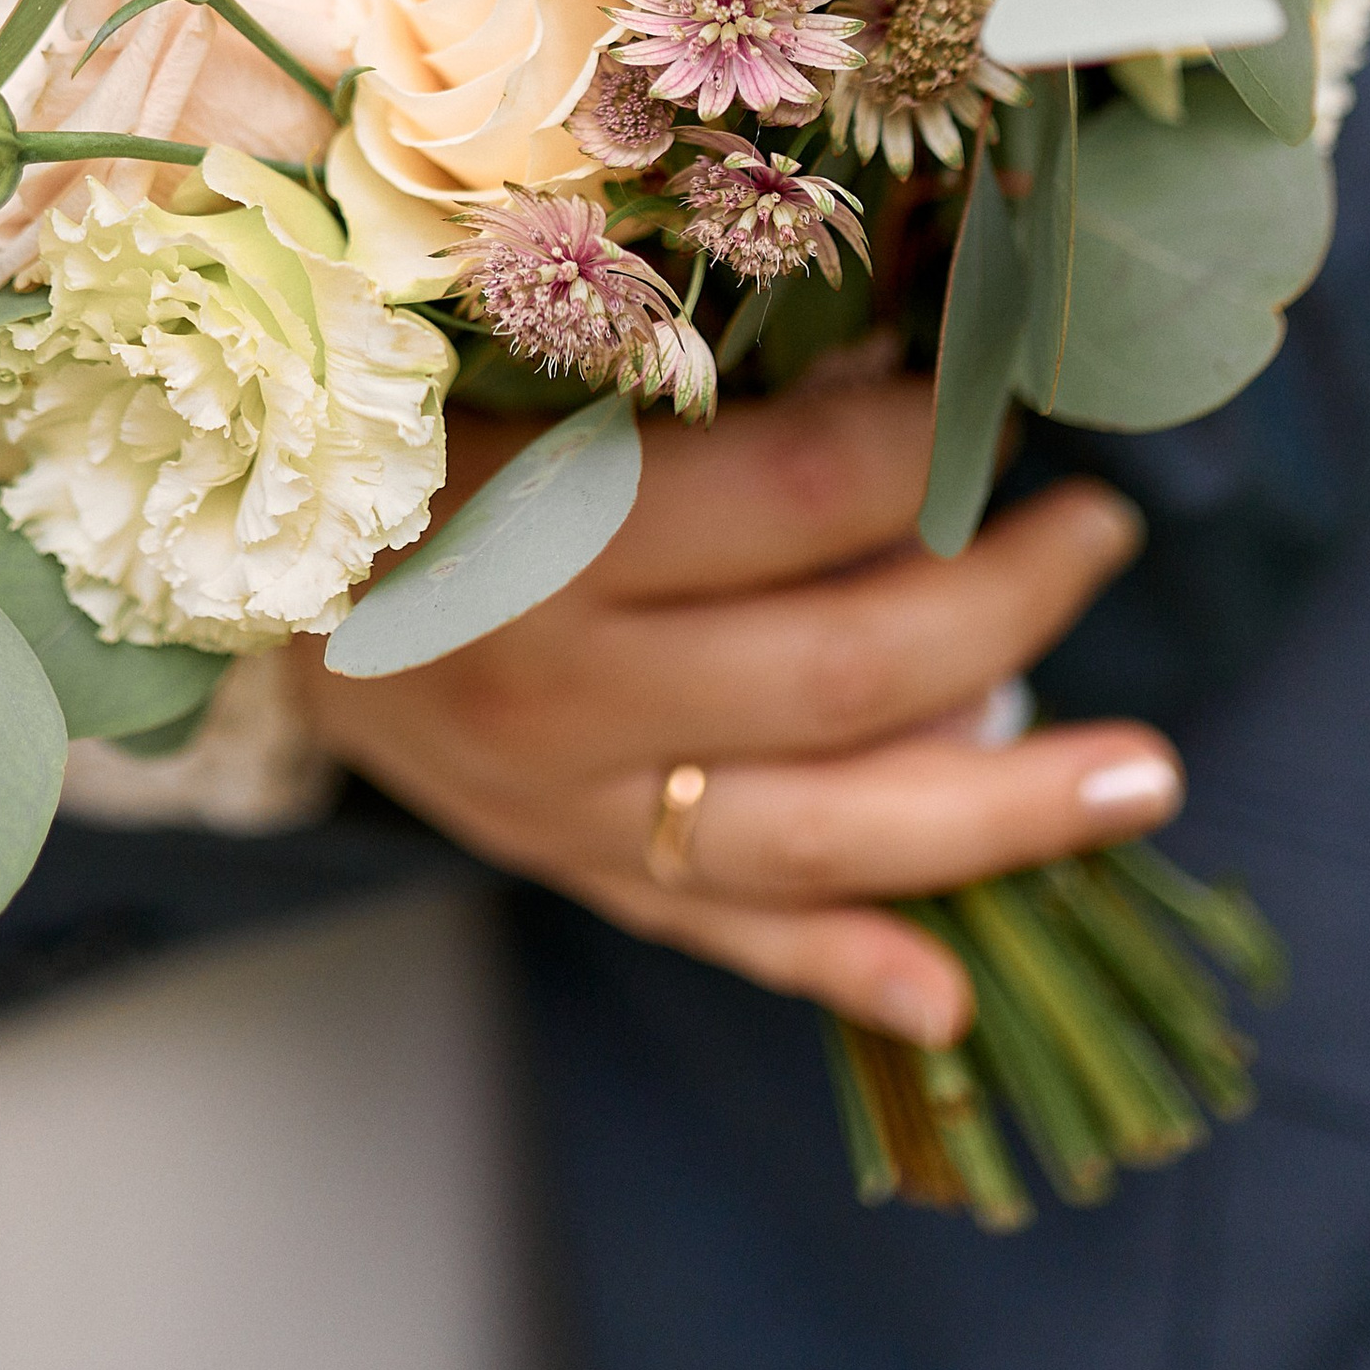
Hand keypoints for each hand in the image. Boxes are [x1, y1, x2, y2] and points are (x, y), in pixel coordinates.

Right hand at [296, 379, 1181, 1050]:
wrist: (229, 573)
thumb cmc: (383, 433)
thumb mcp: (505, 372)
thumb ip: (678, 379)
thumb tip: (895, 372)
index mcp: (542, 533)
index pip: (791, 495)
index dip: (919, 448)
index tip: (991, 401)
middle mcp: (562, 690)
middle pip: (840, 671)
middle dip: (1006, 606)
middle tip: (1103, 534)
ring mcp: (566, 806)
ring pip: (818, 835)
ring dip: (999, 811)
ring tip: (1140, 774)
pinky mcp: (563, 869)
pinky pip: (722, 934)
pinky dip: (842, 968)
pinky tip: (954, 996)